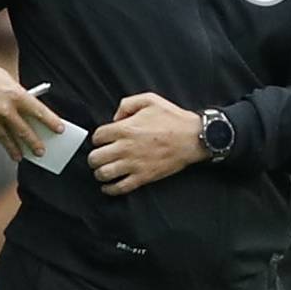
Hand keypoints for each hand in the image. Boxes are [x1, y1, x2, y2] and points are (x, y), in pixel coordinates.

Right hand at [0, 48, 63, 160]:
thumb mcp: (7, 81)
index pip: (39, 112)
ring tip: (19, 156)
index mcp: (15, 95)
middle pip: (24, 131)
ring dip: (14, 149)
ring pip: (6, 138)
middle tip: (40, 151)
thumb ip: (18, 98)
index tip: (59, 130)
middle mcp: (4, 108)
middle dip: (34, 143)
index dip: (51, 122)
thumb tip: (28, 115)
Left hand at [87, 93, 206, 195]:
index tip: (104, 141)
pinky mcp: (144, 176)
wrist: (195, 138)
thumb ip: (127, 104)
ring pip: (103, 173)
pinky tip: (109, 186)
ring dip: (100, 173)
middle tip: (100, 156)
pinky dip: (110, 189)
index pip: (97, 137)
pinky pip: (120, 187)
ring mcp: (134, 164)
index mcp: (124, 129)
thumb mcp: (150, 100)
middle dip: (95, 157)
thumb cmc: (174, 119)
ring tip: (103, 171)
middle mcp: (125, 148)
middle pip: (95, 157)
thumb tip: (116, 117)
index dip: (98, 138)